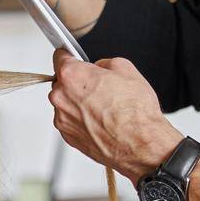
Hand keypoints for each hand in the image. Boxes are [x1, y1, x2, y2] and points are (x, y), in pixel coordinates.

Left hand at [48, 51, 182, 185]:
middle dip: (77, 83)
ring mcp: (62, 120)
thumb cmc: (134, 111)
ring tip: (103, 108)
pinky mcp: (68, 137)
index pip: (60, 57)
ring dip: (78, 103)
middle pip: (62, 83)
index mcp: (72, 76)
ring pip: (66, 104)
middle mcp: (61, 98)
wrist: (139, 144)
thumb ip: (104, 63)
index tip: (74, 58)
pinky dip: (81, 120)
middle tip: (99, 88)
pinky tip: (100, 121)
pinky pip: (70, 122)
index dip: (70, 56)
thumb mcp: (125, 68)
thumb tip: (99, 67)